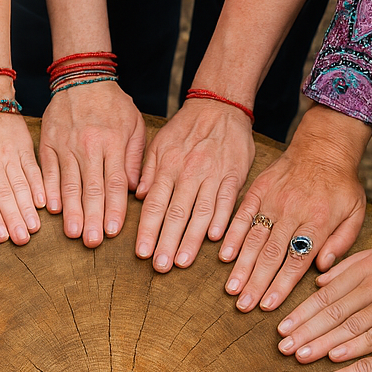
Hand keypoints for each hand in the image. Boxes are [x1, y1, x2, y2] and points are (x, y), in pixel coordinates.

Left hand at [0, 107, 44, 245]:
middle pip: (3, 195)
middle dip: (12, 220)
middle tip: (20, 242)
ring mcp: (9, 152)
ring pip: (20, 185)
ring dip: (26, 210)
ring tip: (32, 230)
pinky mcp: (24, 146)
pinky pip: (33, 170)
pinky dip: (39, 188)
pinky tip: (43, 205)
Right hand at [39, 84, 145, 246]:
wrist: (80, 76)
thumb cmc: (113, 105)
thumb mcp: (134, 125)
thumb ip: (135, 158)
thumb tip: (134, 189)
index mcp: (112, 142)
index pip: (114, 183)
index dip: (113, 209)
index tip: (113, 232)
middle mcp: (89, 146)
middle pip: (91, 188)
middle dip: (92, 218)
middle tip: (93, 242)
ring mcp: (66, 145)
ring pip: (69, 184)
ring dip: (71, 211)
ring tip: (74, 233)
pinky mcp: (48, 144)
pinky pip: (49, 171)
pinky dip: (50, 191)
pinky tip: (53, 210)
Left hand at [134, 100, 254, 271]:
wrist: (219, 105)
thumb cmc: (186, 129)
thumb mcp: (159, 143)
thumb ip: (148, 172)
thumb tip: (138, 198)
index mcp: (168, 167)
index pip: (154, 205)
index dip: (148, 230)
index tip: (142, 253)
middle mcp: (188, 173)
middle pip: (175, 213)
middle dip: (167, 242)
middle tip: (160, 266)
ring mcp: (212, 174)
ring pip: (200, 211)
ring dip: (191, 239)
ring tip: (183, 262)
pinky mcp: (234, 175)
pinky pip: (226, 199)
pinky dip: (221, 219)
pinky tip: (215, 239)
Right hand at [220, 104, 367, 312]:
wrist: (323, 146)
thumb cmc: (341, 184)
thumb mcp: (356, 211)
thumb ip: (343, 241)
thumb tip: (323, 268)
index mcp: (319, 221)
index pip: (297, 260)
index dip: (281, 285)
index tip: (269, 306)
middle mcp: (294, 213)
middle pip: (272, 255)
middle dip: (256, 283)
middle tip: (244, 306)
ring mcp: (273, 202)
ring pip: (255, 239)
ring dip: (242, 267)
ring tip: (232, 290)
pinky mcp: (258, 191)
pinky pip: (243, 216)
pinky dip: (232, 237)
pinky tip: (225, 257)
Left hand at [276, 225, 371, 362]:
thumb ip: (348, 268)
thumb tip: (319, 281)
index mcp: (362, 269)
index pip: (324, 294)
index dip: (301, 313)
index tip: (281, 329)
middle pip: (332, 310)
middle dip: (305, 331)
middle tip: (283, 348)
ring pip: (351, 324)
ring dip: (323, 341)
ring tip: (301, 355)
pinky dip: (356, 346)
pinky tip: (336, 357)